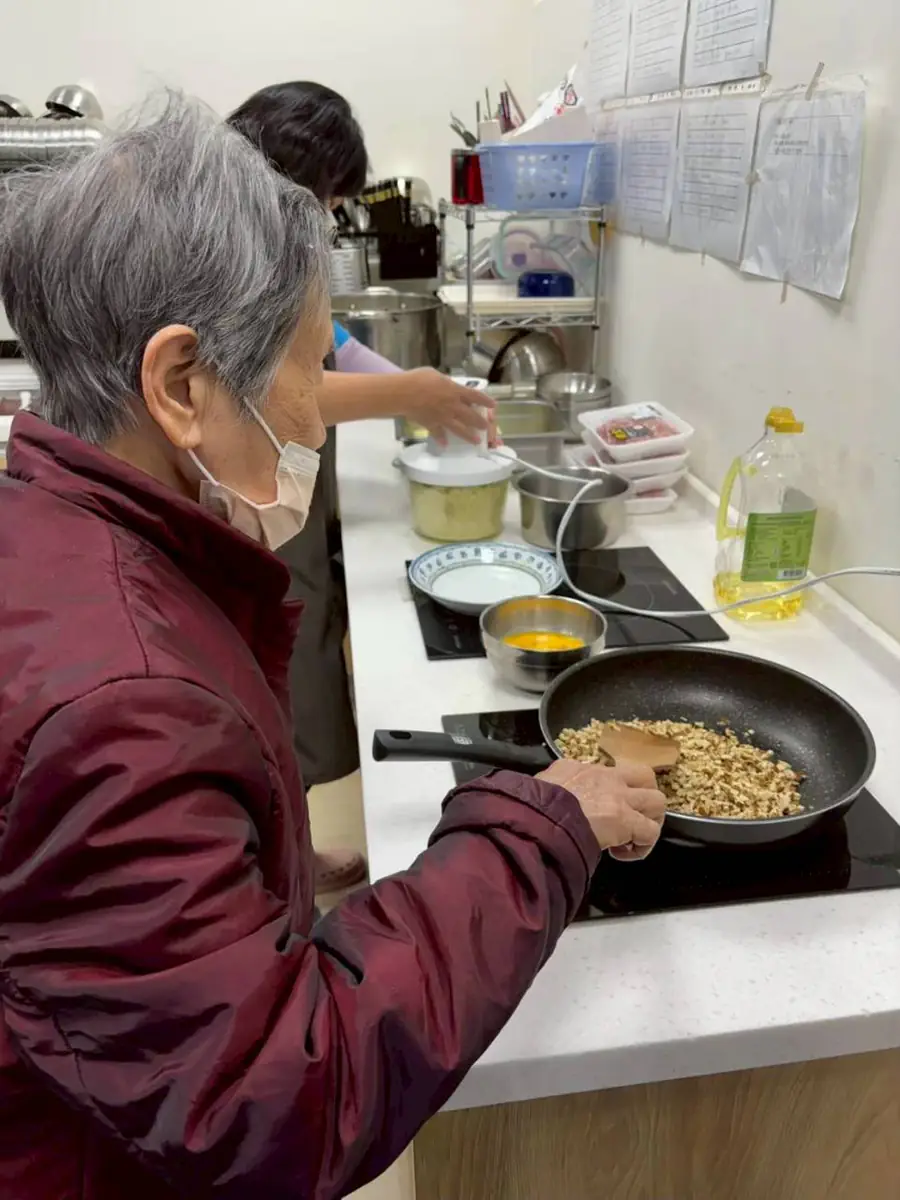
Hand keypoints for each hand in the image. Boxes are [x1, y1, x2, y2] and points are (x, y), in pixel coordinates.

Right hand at [401, 369, 493, 444]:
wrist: (404, 393)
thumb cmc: (419, 379)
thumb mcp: (436, 375)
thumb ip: (445, 382)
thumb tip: (447, 384)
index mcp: (455, 391)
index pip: (475, 396)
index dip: (485, 401)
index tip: (493, 405)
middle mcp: (453, 406)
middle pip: (471, 416)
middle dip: (480, 422)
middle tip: (486, 426)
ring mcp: (443, 418)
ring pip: (460, 429)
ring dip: (469, 435)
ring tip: (476, 440)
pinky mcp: (432, 425)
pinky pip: (438, 434)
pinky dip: (441, 439)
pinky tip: (444, 444)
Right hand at [538, 759, 665, 861]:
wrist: (538, 816)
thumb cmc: (532, 806)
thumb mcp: (540, 785)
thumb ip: (552, 788)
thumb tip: (549, 799)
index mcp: (581, 768)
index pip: (610, 772)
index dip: (614, 791)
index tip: (601, 810)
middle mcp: (606, 776)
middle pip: (644, 776)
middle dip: (644, 798)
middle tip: (631, 819)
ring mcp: (620, 796)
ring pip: (657, 801)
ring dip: (649, 821)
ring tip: (631, 839)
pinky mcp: (627, 819)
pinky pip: (650, 832)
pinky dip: (642, 846)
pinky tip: (623, 854)